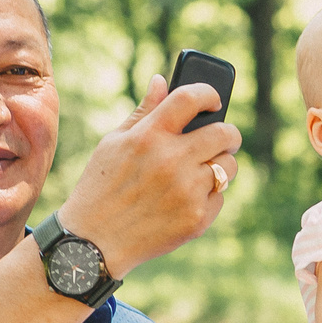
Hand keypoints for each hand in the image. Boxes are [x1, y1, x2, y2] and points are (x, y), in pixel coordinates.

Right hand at [56, 74, 244, 274]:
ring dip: (221, 164)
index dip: (209, 94)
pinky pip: (220, 196)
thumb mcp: (113, 143)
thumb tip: (162, 80)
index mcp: (149, 136)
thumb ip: (143, 111)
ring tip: (204, 168)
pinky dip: (209, 195)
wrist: (93, 242)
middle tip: (223, 137)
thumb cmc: (101, 187)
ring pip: (228, 166)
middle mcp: (172, 161)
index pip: (191, 98)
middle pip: (224, 133)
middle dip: (228, 133)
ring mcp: (187, 191)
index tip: (213, 100)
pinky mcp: (197, 219)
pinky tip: (188, 198)